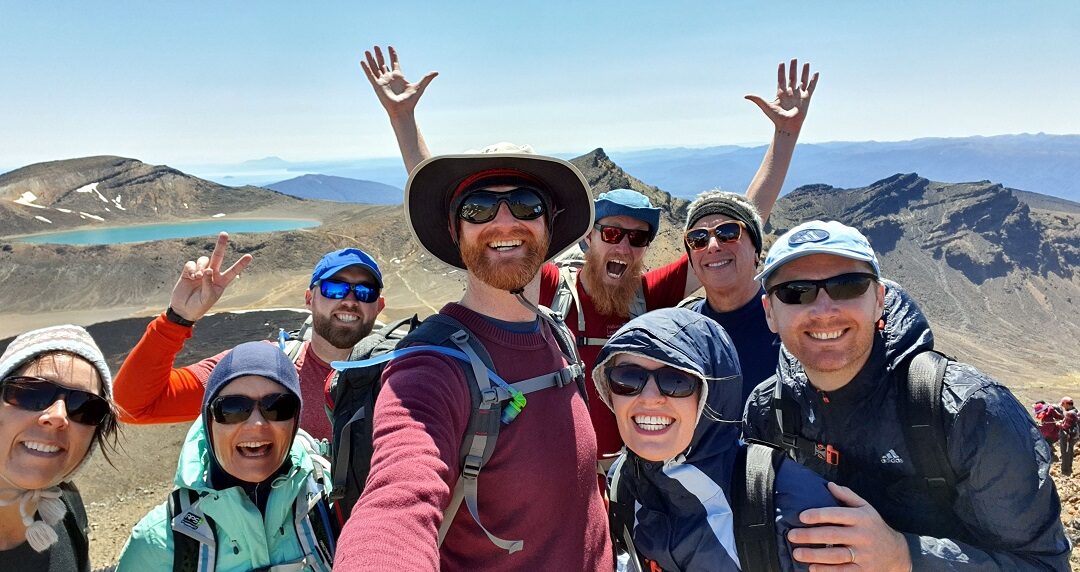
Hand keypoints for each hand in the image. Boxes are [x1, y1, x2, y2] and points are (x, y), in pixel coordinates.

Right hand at [168, 232, 251, 321]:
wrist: (183, 310)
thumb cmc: (199, 306)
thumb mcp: (208, 298)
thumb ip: (209, 284)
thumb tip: (208, 269)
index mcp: (221, 282)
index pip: (233, 271)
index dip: (241, 264)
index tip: (250, 256)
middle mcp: (212, 274)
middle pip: (218, 256)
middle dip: (221, 245)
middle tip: (224, 233)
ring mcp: (200, 272)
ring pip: (204, 260)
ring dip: (201, 266)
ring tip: (198, 277)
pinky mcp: (188, 272)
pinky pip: (191, 263)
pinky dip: (192, 268)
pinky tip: (191, 276)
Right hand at [361, 45, 437, 116]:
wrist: (402, 110)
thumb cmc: (410, 101)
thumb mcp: (420, 86)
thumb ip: (427, 78)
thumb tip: (436, 72)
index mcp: (398, 77)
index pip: (394, 63)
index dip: (392, 55)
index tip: (390, 47)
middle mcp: (389, 78)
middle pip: (383, 63)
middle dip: (379, 55)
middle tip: (376, 46)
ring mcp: (382, 81)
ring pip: (375, 67)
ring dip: (371, 59)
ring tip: (367, 50)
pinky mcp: (377, 86)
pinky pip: (370, 75)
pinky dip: (366, 68)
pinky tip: (362, 61)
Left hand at [745, 58, 818, 135]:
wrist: (787, 126)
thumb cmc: (776, 118)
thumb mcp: (766, 106)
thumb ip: (757, 99)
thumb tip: (745, 96)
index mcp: (781, 94)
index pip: (781, 79)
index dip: (781, 71)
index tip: (781, 63)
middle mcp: (790, 93)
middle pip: (792, 77)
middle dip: (793, 68)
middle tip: (794, 59)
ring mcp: (799, 95)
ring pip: (802, 80)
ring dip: (804, 72)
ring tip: (806, 63)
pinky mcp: (806, 98)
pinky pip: (811, 87)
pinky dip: (814, 80)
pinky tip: (816, 73)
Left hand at [787, 482, 911, 570]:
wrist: (897, 554)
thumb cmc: (875, 528)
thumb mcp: (866, 508)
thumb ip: (848, 496)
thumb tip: (829, 485)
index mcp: (861, 518)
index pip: (837, 514)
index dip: (818, 515)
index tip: (801, 516)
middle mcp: (862, 536)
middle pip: (832, 535)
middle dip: (809, 536)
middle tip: (791, 535)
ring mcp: (864, 555)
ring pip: (836, 555)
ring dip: (814, 555)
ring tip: (797, 553)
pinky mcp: (864, 570)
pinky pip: (843, 571)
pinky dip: (827, 571)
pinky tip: (813, 568)